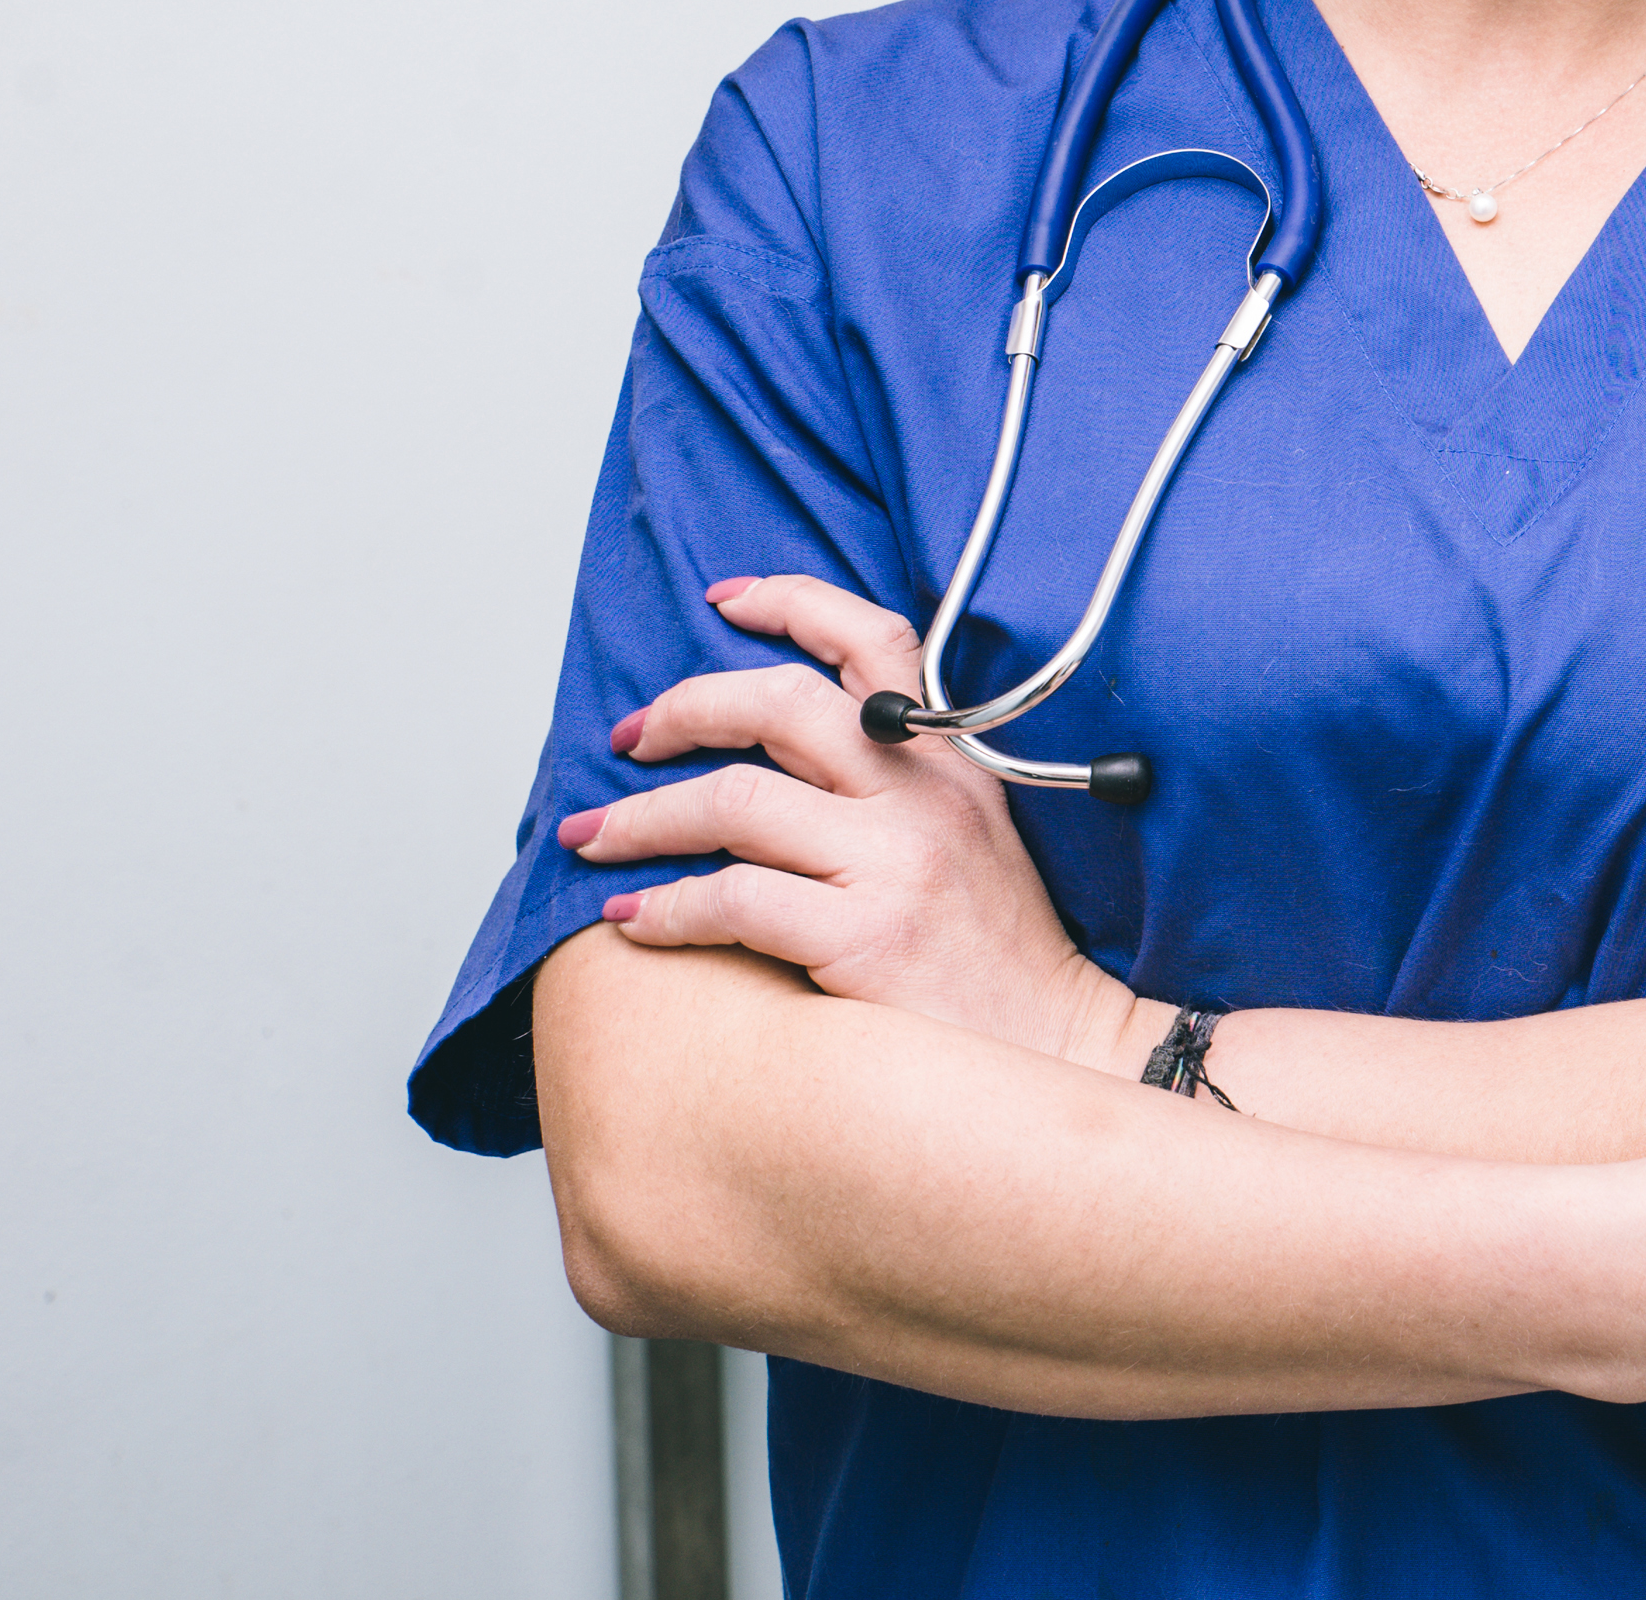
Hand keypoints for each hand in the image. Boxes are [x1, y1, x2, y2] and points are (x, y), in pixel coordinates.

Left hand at [566, 574, 1137, 1069]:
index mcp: (953, 761)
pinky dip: (662, 907)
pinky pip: (731, 900)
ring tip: (593, 836)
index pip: (876, 642)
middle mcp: (925, 798)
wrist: (1052, 1047)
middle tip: (628, 738)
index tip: (723, 599)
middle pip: (780, 704)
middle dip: (682, 709)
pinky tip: (633, 918)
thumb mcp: (971, 835)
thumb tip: (778, 752)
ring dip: (640, 816)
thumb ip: (897, 782)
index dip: (792, 601)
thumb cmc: (995, 952)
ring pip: (735, 802)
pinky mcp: (865, 939)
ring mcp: (896, 865)